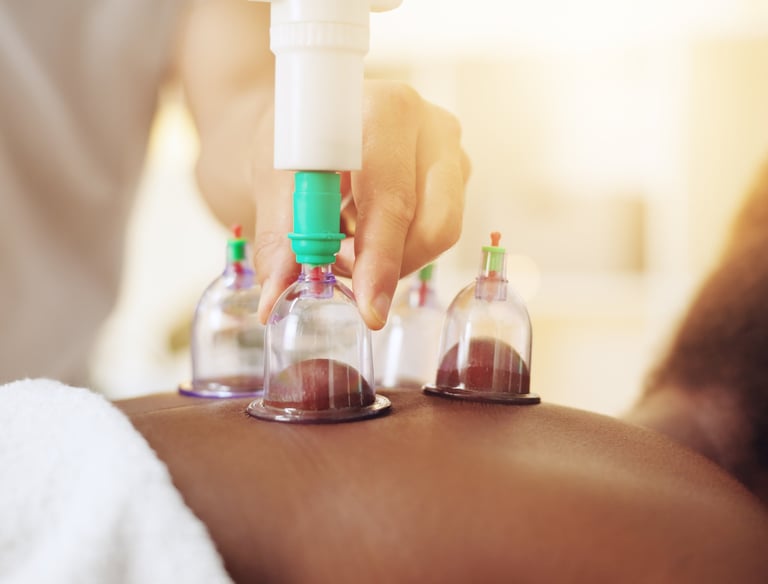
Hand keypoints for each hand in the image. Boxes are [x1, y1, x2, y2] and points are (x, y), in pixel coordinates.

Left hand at [254, 80, 469, 328]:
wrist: (310, 121)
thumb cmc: (295, 144)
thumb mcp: (277, 184)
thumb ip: (281, 242)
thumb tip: (275, 300)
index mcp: (386, 112)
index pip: (394, 200)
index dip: (380, 257)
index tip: (368, 307)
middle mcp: (432, 127)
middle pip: (435, 225)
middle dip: (389, 264)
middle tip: (340, 267)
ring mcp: (452, 152)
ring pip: (439, 235)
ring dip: (392, 257)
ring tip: (346, 241)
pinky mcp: (457, 176)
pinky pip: (438, 233)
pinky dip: (399, 247)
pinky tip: (365, 228)